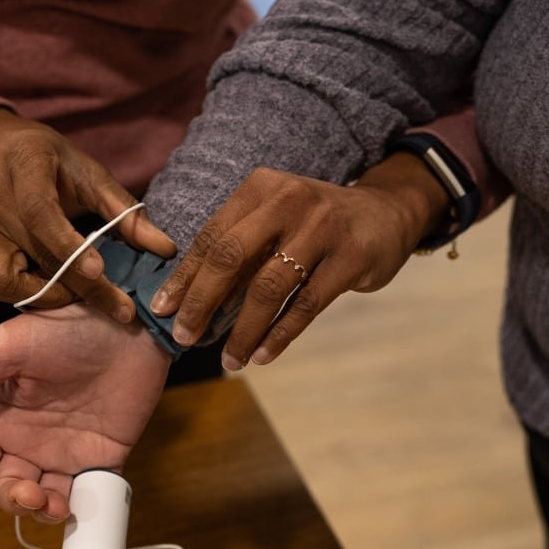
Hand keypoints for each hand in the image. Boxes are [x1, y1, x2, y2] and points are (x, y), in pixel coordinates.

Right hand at [0, 108, 175, 320]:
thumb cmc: (47, 159)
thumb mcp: (88, 171)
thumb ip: (125, 210)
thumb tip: (165, 250)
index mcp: (24, 166)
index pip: (40, 212)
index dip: (68, 245)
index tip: (99, 271)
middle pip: (36, 253)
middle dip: (82, 288)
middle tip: (121, 310)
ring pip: (6, 279)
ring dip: (49, 295)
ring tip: (81, 294)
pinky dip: (25, 295)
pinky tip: (52, 288)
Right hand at [0, 303, 171, 520]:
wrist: (129, 324)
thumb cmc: (66, 327)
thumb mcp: (9, 346)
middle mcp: (27, 438)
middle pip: (5, 486)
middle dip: (12, 500)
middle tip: (31, 494)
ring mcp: (64, 451)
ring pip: (43, 498)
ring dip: (42, 511)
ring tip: (54, 504)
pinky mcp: (102, 458)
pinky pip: (85, 494)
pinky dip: (78, 509)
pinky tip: (77, 504)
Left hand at [149, 156, 448, 368]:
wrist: (386, 213)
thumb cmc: (314, 224)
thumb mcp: (274, 218)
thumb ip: (239, 249)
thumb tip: (189, 301)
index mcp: (261, 187)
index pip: (212, 235)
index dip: (184, 276)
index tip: (162, 310)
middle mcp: (289, 200)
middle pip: (232, 257)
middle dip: (202, 302)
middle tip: (184, 337)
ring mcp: (322, 228)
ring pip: (269, 287)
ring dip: (243, 330)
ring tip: (229, 361)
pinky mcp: (351, 257)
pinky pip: (306, 305)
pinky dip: (280, 335)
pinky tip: (262, 355)